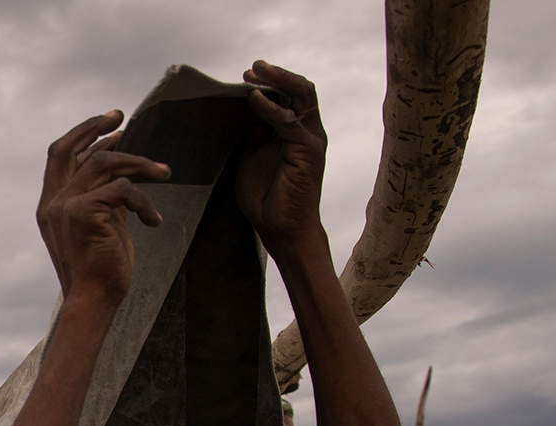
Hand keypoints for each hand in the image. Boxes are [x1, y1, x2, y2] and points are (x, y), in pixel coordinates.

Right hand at [37, 112, 169, 304]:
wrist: (93, 299)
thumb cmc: (101, 267)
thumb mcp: (100, 223)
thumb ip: (102, 195)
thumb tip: (121, 165)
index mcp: (50, 204)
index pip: (60, 155)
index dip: (84, 134)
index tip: (111, 125)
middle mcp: (53, 202)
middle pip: (69, 148)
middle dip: (95, 127)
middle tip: (122, 116)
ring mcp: (65, 206)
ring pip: (103, 164)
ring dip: (139, 163)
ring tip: (164, 172)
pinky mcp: (84, 213)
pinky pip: (122, 189)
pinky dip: (144, 201)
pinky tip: (154, 221)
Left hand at [235, 61, 328, 259]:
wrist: (280, 229)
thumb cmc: (266, 197)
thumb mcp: (253, 155)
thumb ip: (255, 130)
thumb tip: (248, 103)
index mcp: (296, 131)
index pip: (289, 96)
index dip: (269, 82)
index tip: (246, 75)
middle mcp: (308, 131)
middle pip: (299, 90)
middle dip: (276, 75)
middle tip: (253, 67)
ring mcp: (310, 140)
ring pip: (301, 97)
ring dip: (277, 82)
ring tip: (255, 73)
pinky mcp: (307, 151)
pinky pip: (289, 122)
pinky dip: (271, 108)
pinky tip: (254, 99)